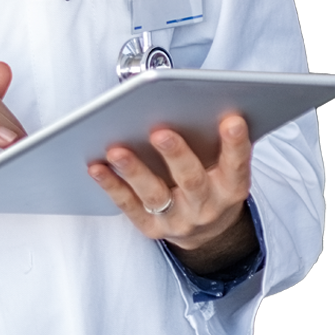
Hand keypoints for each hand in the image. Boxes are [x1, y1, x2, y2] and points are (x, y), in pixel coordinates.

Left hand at [87, 114, 252, 252]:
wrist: (208, 232)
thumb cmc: (212, 181)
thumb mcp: (225, 166)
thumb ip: (216, 140)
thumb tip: (202, 102)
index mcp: (230, 187)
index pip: (237, 165)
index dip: (236, 144)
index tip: (232, 120)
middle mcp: (206, 206)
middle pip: (191, 180)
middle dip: (176, 155)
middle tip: (160, 132)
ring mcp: (179, 220)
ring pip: (155, 194)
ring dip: (134, 171)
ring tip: (117, 150)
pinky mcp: (152, 227)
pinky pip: (130, 206)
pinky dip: (112, 186)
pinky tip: (97, 167)